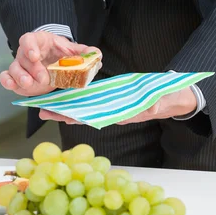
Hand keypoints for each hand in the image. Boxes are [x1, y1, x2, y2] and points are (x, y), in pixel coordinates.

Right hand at [0, 31, 100, 95]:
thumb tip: (97, 55)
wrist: (53, 60)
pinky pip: (6, 77)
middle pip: (23, 57)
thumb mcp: (73, 50)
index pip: (28, 39)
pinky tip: (12, 86)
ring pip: (13, 68)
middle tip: (43, 78)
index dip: (30, 47)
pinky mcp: (16, 78)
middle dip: (32, 69)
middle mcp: (26, 53)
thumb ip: (85, 52)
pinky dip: (7, 81)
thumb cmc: (61, 52)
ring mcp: (20, 65)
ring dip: (19, 77)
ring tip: (28, 84)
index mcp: (38, 41)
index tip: (35, 56)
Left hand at [39, 86, 196, 123]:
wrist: (173, 97)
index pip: (96, 118)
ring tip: (46, 105)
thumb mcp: (164, 101)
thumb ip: (155, 105)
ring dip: (66, 108)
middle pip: (84, 115)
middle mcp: (113, 113)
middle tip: (42, 110)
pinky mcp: (112, 100)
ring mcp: (111, 108)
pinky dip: (78, 101)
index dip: (78, 117)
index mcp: (122, 115)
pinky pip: (92, 103)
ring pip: (85, 110)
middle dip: (63, 113)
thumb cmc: (168, 98)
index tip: (61, 117)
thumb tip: (150, 108)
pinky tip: (65, 98)